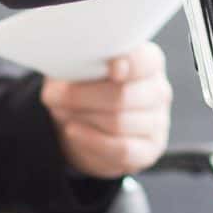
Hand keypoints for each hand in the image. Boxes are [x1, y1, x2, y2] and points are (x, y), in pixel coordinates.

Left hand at [40, 42, 172, 178]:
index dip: (130, 65)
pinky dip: (92, 140)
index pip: (144, 62)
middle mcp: (158, 90)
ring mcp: (157, 122)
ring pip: (119, 123)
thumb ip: (81, 63)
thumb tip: (64, 70)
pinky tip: (73, 130)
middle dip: (82, 97)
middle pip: (123, 96)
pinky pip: (121, 149)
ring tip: (63, 112)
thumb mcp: (81, 67)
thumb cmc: (87, 86)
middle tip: (54, 96)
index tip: (112, 68)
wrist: (87, 123)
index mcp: (149, 62)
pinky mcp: (148, 150)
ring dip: (83, 117)